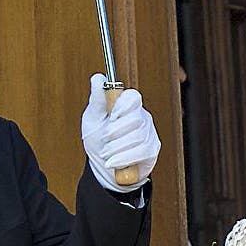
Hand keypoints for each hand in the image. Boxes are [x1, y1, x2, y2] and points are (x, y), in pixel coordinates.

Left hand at [81, 73, 160, 192]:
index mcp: (127, 106)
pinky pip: (141, 152)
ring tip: (106, 153)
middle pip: (135, 119)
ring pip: (137, 137)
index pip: (133, 97)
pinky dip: (123, 158)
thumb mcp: (92, 119)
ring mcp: (149, 134)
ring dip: (116, 148)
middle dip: (115, 132)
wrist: (104, 167)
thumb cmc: (98, 140)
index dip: (123, 106)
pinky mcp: (152, 150)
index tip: (112, 115)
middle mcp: (142, 118)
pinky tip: (114, 162)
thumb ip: (97, 99)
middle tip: (104, 138)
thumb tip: (98, 78)